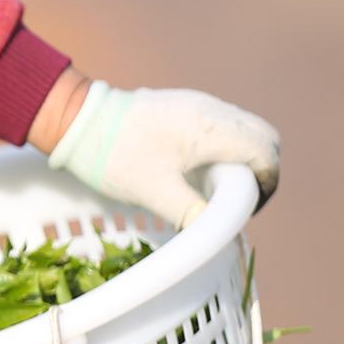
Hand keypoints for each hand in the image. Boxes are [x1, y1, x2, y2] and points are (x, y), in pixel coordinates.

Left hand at [48, 81, 279, 229]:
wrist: (77, 119)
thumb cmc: (115, 156)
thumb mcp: (156, 193)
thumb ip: (193, 214)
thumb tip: (222, 240)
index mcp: (212, 129)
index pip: (265, 153)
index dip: (266, 183)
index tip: (247, 208)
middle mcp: (212, 109)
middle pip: (262, 136)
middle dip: (261, 168)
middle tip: (237, 197)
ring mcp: (198, 103)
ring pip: (243, 127)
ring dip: (242, 156)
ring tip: (215, 185)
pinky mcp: (183, 104)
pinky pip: (221, 123)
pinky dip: (224, 145)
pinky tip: (197, 166)